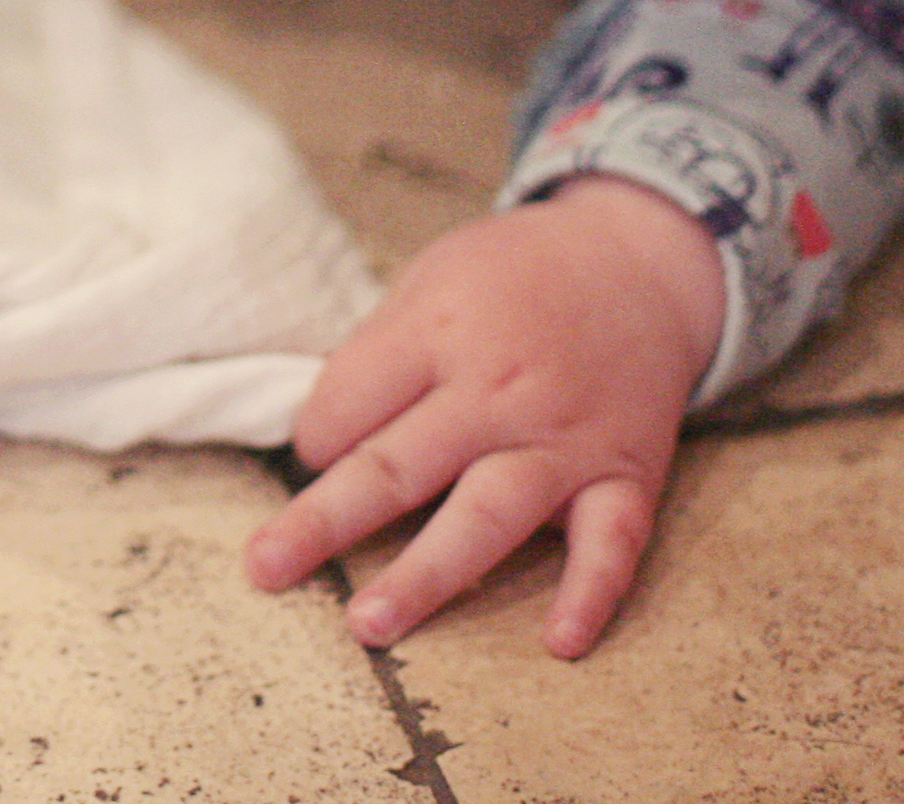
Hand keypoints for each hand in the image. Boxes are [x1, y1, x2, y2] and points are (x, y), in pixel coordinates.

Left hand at [242, 177, 723, 657]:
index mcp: (441, 331)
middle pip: (397, 467)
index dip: (315, 436)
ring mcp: (564, 439)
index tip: (314, 456)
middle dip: (324, 521)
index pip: (349, 402)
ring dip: (427, 574)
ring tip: (368, 622)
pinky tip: (559, 642)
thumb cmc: (517, 274)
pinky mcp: (626, 474)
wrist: (638, 261)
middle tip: (265, 568)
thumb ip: (382, 351)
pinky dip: (591, 593)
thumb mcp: (434, 275)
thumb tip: (323, 433)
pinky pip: (612, 542)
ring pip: (487, 515)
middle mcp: (499, 391)